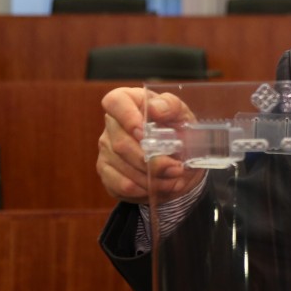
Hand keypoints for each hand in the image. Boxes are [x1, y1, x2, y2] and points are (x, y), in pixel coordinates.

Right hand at [97, 87, 202, 204]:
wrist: (181, 162)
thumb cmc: (179, 132)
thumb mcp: (183, 115)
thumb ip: (171, 106)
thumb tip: (155, 108)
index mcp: (130, 102)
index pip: (115, 101)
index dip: (126, 117)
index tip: (143, 133)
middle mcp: (113, 124)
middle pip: (120, 142)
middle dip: (151, 160)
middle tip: (175, 168)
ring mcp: (106, 148)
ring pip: (122, 165)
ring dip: (151, 177)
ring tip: (173, 180)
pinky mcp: (107, 172)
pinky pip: (119, 184)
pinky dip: (141, 189)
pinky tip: (156, 188)